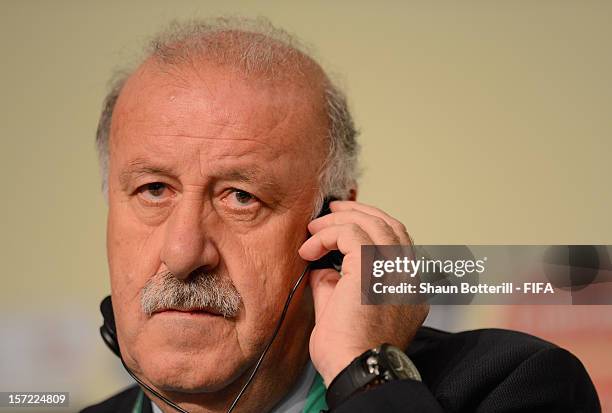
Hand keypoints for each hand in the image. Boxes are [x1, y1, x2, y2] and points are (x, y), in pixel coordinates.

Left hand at [299, 200, 428, 385]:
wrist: (355, 372)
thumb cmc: (348, 353)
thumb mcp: (343, 310)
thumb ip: (335, 283)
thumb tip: (322, 266)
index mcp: (407, 288)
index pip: (398, 242)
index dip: (371, 225)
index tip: (345, 222)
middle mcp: (408, 276)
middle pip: (390, 225)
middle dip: (359, 212)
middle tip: (333, 210)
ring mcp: (395, 271)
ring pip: (373, 223)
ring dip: (340, 219)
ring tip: (315, 226)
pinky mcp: (373, 270)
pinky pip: (350, 233)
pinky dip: (327, 234)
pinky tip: (310, 247)